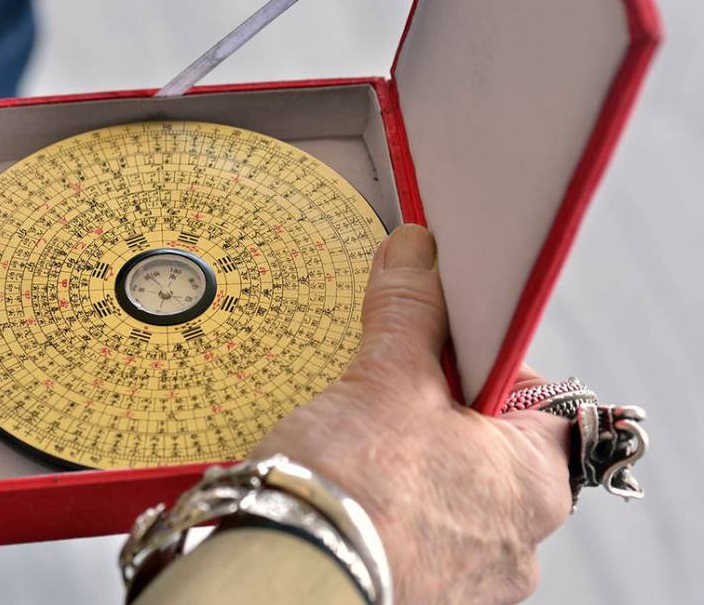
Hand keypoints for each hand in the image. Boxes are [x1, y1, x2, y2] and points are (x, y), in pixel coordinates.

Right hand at [254, 225, 570, 603]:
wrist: (289, 575)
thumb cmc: (354, 492)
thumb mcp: (386, 380)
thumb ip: (410, 312)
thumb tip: (416, 256)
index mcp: (534, 481)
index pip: (538, 397)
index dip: (488, 359)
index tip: (444, 342)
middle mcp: (516, 540)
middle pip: (486, 444)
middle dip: (437, 412)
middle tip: (390, 391)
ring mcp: (468, 578)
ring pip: (447, 492)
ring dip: (410, 462)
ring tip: (359, 443)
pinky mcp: (421, 593)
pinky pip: (414, 532)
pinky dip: (387, 506)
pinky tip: (348, 488)